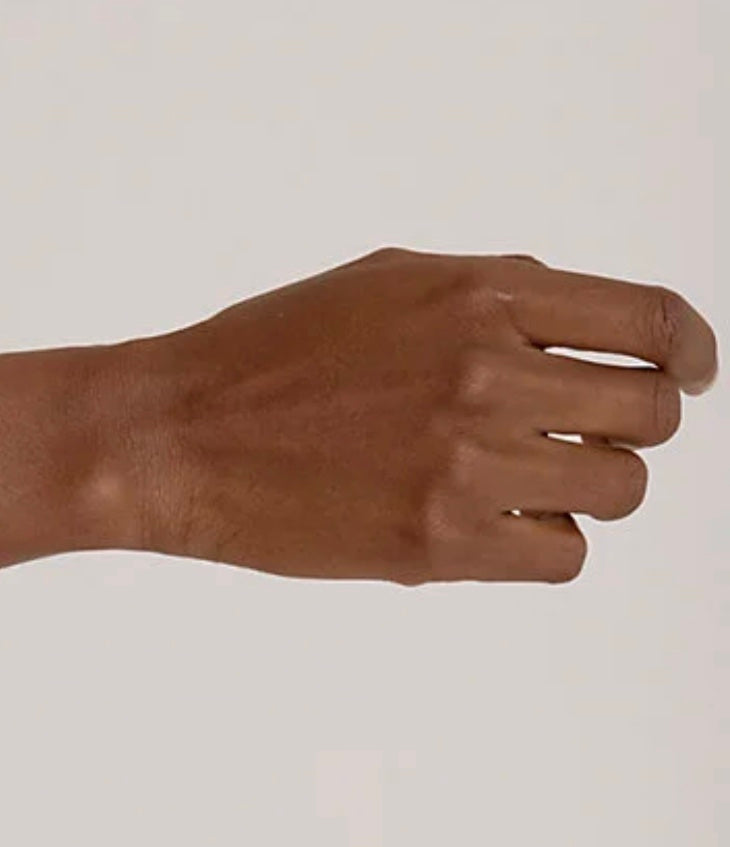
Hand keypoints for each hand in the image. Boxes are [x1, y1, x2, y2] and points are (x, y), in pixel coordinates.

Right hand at [121, 246, 717, 584]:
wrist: (174, 436)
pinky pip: (563, 556)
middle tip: (582, 441)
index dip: (687, 351)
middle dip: (628, 428)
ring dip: (585, 490)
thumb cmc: (261, 358)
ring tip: (519, 487)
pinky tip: (490, 528)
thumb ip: (492, 298)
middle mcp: (487, 373)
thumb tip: (577, 331)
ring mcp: (466, 463)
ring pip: (617, 491)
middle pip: (647, 414)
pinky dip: (543, 544)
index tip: (687, 373)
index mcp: (479, 296)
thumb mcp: (385, 285)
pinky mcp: (438, 544)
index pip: (649, 320)